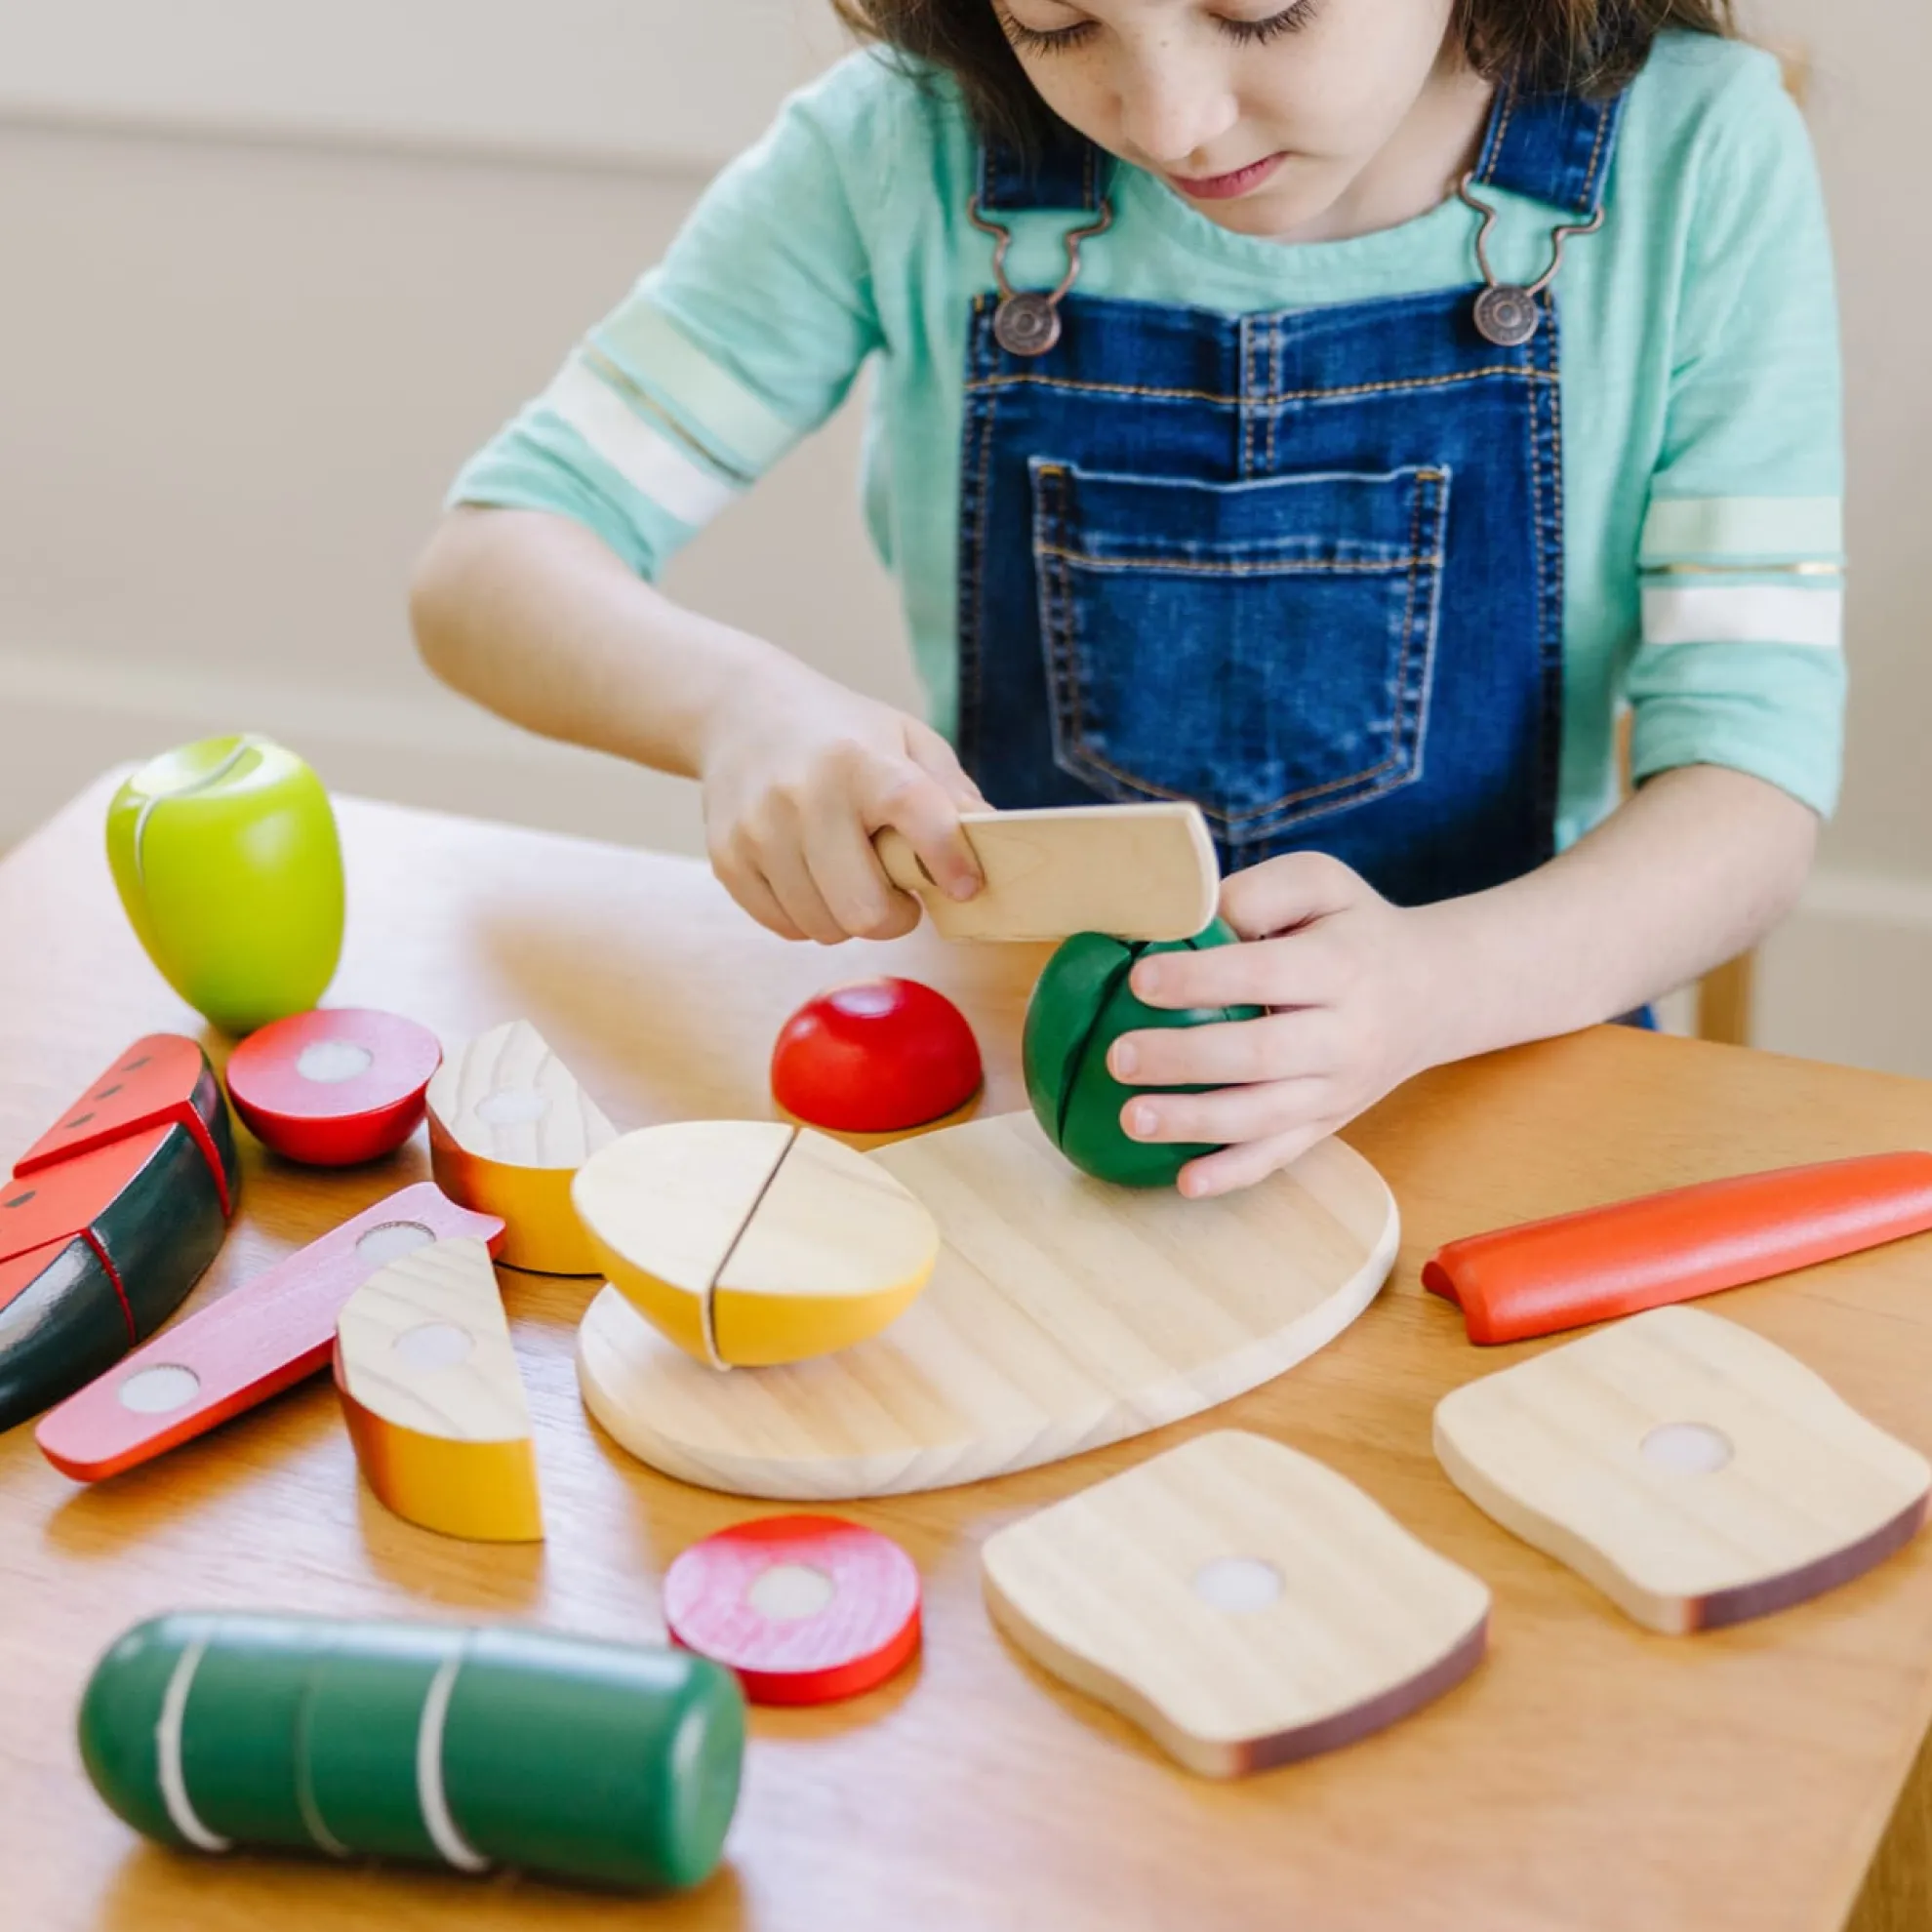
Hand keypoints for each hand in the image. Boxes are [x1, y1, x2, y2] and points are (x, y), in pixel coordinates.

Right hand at [698, 659, 987, 942]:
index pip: (917, 816)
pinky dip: (809, 917)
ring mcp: (759, 831)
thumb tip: (996, 846)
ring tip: (852, 880)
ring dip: (850, 918)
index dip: (948, 860)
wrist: (740, 711)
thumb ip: (951, 793)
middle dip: (894, 918)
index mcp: (862, 760)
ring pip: (823, 927)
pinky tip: (814, 880)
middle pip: (864, 910)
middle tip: (900, 897)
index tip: (965, 886)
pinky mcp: (728, 858)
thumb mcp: (905, 739)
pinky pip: (785, 926)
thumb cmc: (840, 733)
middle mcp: (806, 794)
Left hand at [1104, 853, 1447, 1197]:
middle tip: (1119, 1057)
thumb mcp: (1322, 884)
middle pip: (1260, 1054)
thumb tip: (1192, 923)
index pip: (1263, 975)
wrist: (1433, 992)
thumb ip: (1260, 893)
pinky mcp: (1327, 1123)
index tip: (1138, 980)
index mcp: (1341, 966)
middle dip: (1184, 1059)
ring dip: (1195, 1123)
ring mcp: (1338, 1089)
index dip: (1199, 980)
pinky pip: (1280, 1155)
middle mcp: (1345, 1035)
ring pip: (1265, 1116)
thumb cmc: (1354, 929)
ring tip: (1131, 1119)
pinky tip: (1184, 1183)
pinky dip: (1233, 1174)